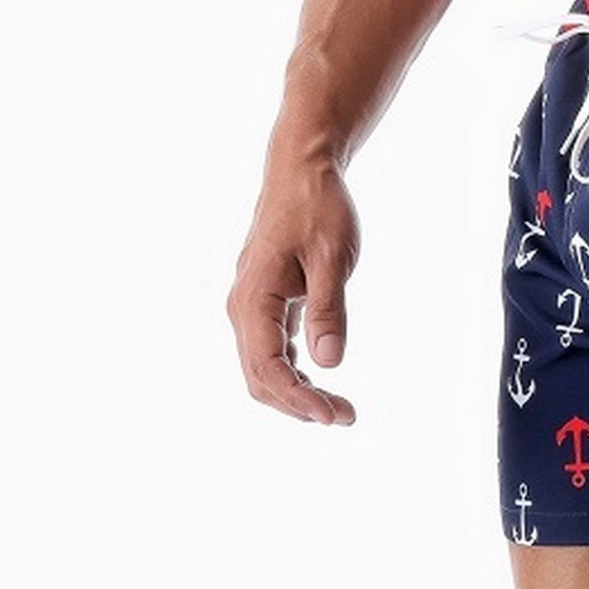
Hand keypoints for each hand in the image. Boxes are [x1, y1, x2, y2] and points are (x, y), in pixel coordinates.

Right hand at [228, 151, 360, 422]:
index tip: (332, 415)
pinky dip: (293, 372)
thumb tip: (329, 362)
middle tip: (345, 416)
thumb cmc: (317, 208)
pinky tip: (319, 382)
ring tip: (338, 408)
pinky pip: (271, 350)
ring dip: (296, 392)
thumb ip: (329, 309)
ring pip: (263, 367)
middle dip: (299, 404)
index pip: (268, 367)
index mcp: (254, 298)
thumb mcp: (333, 257)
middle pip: (261, 377)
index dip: (298, 398)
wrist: (301, 172)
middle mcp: (243, 307)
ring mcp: (251, 307)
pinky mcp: (265, 303)